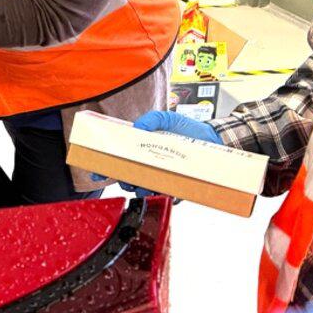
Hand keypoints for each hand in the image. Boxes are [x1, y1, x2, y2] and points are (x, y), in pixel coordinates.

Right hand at [92, 110, 223, 194]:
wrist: (215, 140)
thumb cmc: (190, 129)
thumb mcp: (168, 118)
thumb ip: (152, 119)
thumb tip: (137, 128)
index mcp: (142, 148)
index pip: (118, 158)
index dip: (104, 165)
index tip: (96, 171)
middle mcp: (149, 163)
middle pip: (127, 176)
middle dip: (122, 180)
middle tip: (125, 178)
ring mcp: (162, 176)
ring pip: (142, 188)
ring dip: (139, 189)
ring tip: (143, 186)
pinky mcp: (177, 186)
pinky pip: (165, 194)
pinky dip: (160, 193)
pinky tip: (162, 189)